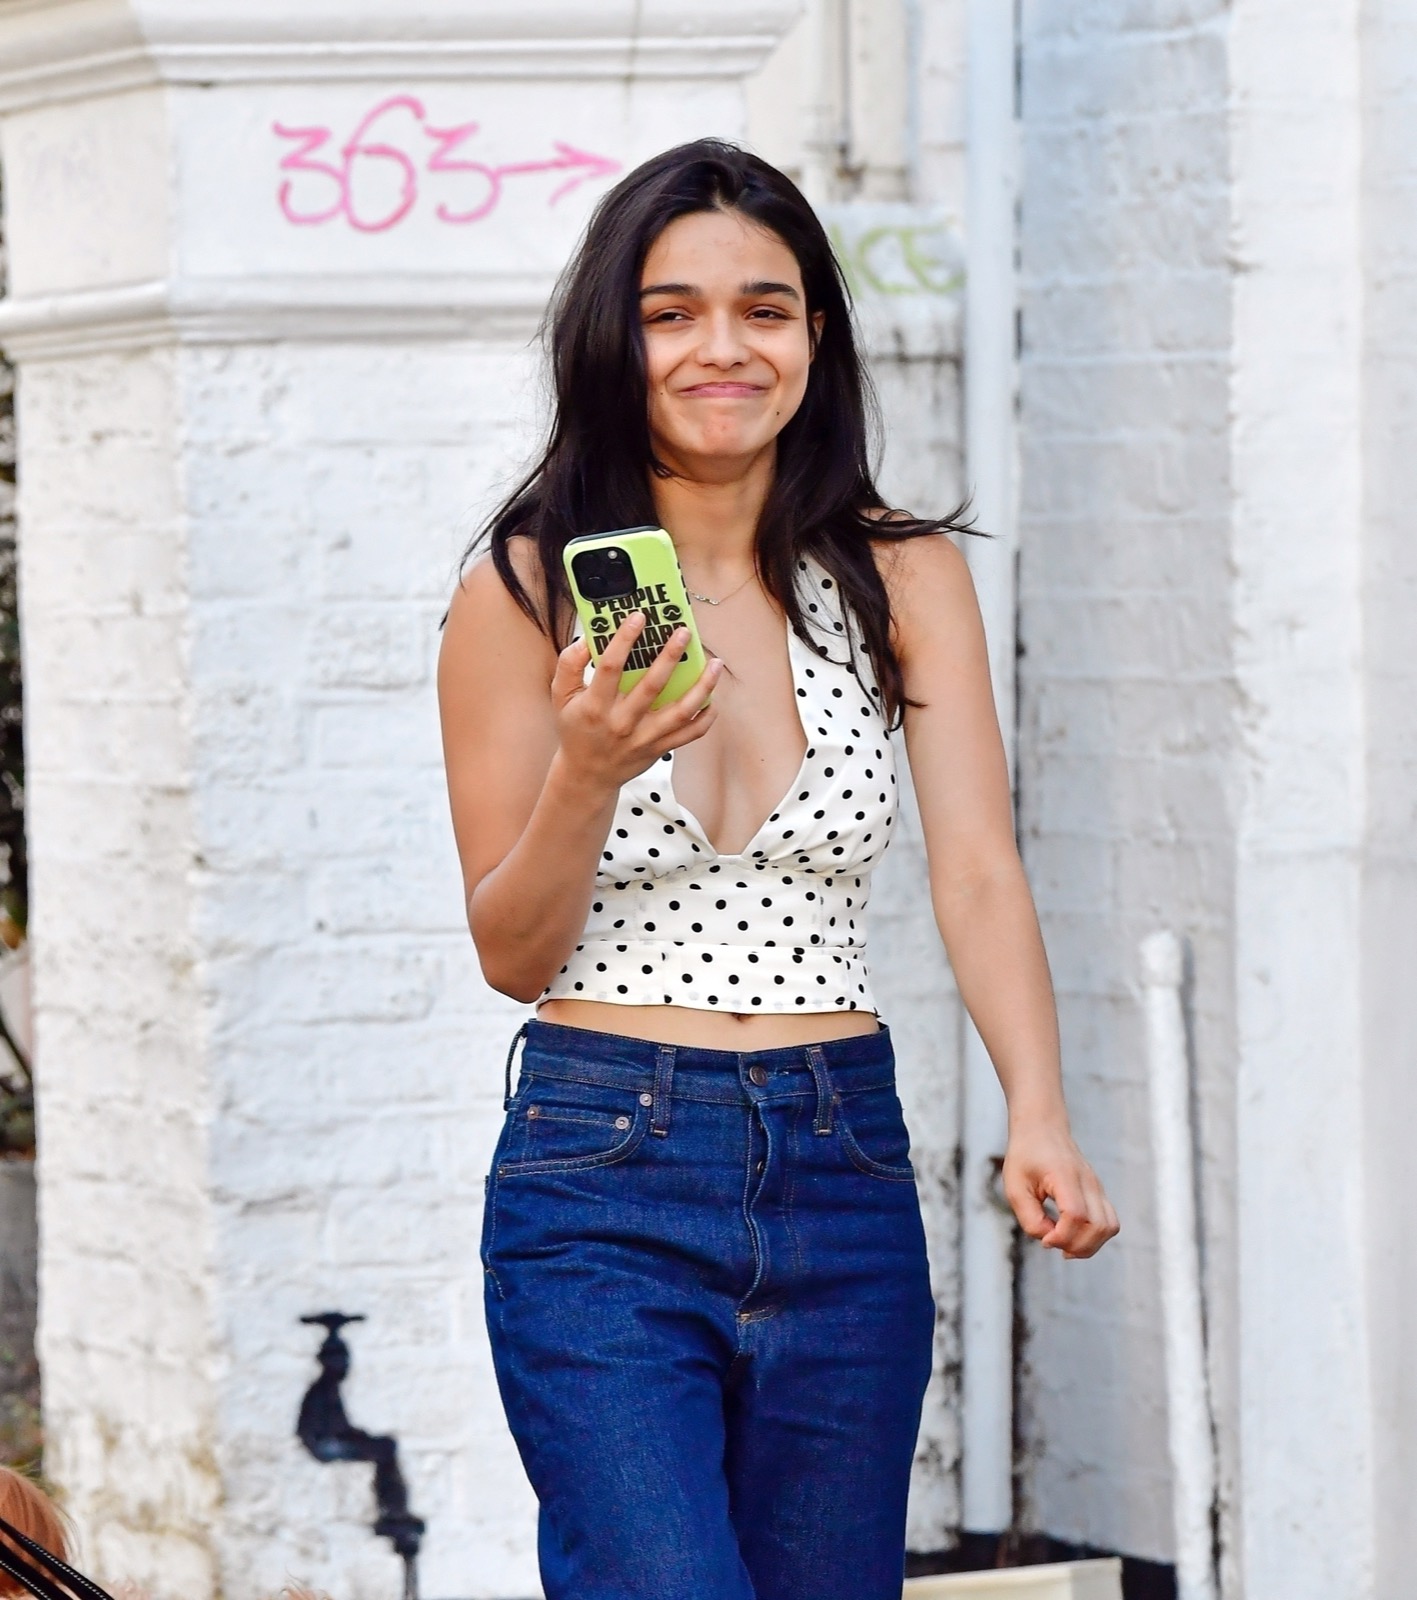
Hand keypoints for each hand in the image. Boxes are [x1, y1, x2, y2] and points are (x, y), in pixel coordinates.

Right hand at [551, 611, 721, 793]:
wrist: (587, 775)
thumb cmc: (577, 730)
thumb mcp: (561, 697)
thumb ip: (569, 665)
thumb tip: (587, 639)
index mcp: (595, 707)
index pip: (611, 667)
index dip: (625, 639)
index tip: (639, 617)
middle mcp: (622, 722)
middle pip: (652, 685)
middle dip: (671, 656)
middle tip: (684, 632)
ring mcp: (644, 737)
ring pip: (681, 710)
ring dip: (702, 685)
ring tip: (715, 663)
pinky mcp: (660, 748)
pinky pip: (691, 733)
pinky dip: (706, 717)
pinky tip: (713, 697)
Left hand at [1002, 1117, 1118, 1259]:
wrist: (1042, 1129)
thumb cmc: (1025, 1156)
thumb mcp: (1015, 1187)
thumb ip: (1029, 1218)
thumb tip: (1049, 1240)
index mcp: (1064, 1175)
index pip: (1076, 1214)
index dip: (1062, 1236)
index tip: (1045, 1240)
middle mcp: (1088, 1181)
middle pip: (1099, 1226)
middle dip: (1076, 1246)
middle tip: (1051, 1242)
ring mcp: (1097, 1187)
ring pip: (1110, 1227)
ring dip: (1089, 1245)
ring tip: (1064, 1244)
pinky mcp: (1099, 1193)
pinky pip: (1109, 1223)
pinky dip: (1095, 1237)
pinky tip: (1073, 1237)